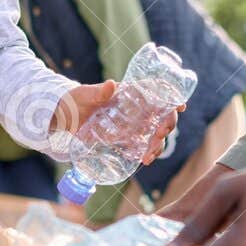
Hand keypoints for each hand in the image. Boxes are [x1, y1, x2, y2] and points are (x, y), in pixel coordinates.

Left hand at [51, 82, 183, 165]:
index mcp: (130, 94)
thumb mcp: (85, 94)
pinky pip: (143, 145)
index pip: (157, 93)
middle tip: (160, 134)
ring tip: (150, 155)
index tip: (180, 106)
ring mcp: (132, 125)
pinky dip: (148, 152)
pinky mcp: (125, 138)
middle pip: (161, 116)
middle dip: (167, 125)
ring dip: (159, 144)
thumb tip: (111, 85)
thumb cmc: (75, 100)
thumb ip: (98, 92)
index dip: (172, 99)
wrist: (64, 118)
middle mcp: (136, 109)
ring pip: (155, 133)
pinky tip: (145, 160)